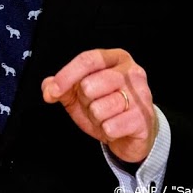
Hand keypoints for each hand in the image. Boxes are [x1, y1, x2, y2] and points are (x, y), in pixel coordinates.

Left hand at [42, 49, 156, 163]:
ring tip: (107, 117)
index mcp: (115, 59)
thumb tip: (48, 88)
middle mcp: (132, 73)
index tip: (53, 91)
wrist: (132, 133)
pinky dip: (107, 131)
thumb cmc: (106, 107)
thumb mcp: (79, 94)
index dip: (66, 75)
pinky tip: (116, 127)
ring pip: (99, 108)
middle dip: (85, 101)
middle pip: (89, 85)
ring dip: (96, 118)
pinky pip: (111, 126)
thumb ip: (61, 87)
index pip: (87, 60)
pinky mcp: (144, 118)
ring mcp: (141, 95)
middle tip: (95, 105)